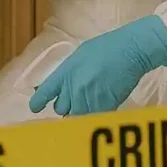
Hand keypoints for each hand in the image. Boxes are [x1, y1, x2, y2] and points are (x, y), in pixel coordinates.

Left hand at [29, 15, 166, 115]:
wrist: (130, 50)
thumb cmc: (108, 47)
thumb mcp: (80, 56)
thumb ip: (70, 73)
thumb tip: (66, 86)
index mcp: (65, 72)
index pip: (44, 93)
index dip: (38, 102)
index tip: (36, 108)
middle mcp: (73, 88)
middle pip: (61, 109)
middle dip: (67, 107)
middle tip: (76, 103)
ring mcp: (87, 98)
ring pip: (77, 117)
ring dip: (81, 115)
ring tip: (90, 107)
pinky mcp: (103, 106)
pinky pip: (93, 118)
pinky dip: (95, 117)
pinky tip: (101, 111)